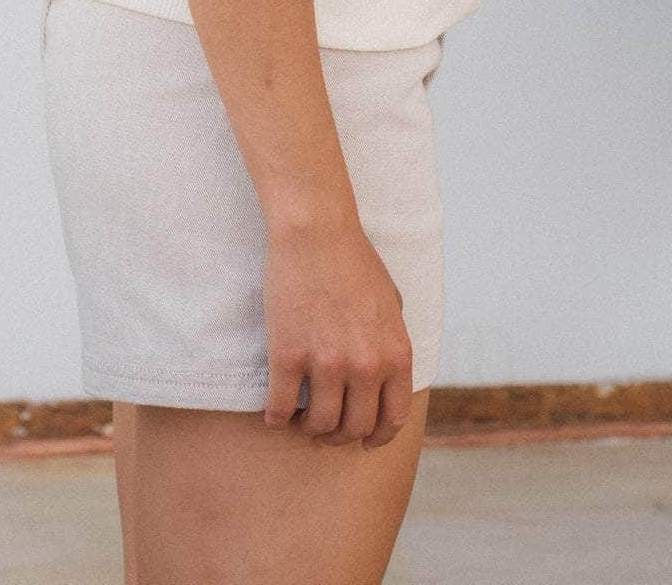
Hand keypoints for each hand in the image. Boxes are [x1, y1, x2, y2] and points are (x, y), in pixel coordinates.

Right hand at [260, 216, 413, 447]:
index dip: (377, 437)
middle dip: (340, 435)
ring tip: (301, 419)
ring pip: (320, 424)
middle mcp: (366, 366)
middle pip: (355, 427)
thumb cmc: (354, 261)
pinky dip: (277, 417)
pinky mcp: (288, 356)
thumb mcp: (392, 304)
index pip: (393, 418)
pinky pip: (281, 407)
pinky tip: (275, 413)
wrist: (316, 232)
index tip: (363, 440)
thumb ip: (393, 345)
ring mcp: (326, 363)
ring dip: (309, 429)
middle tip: (326, 428)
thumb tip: (388, 377)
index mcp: (395, 354)